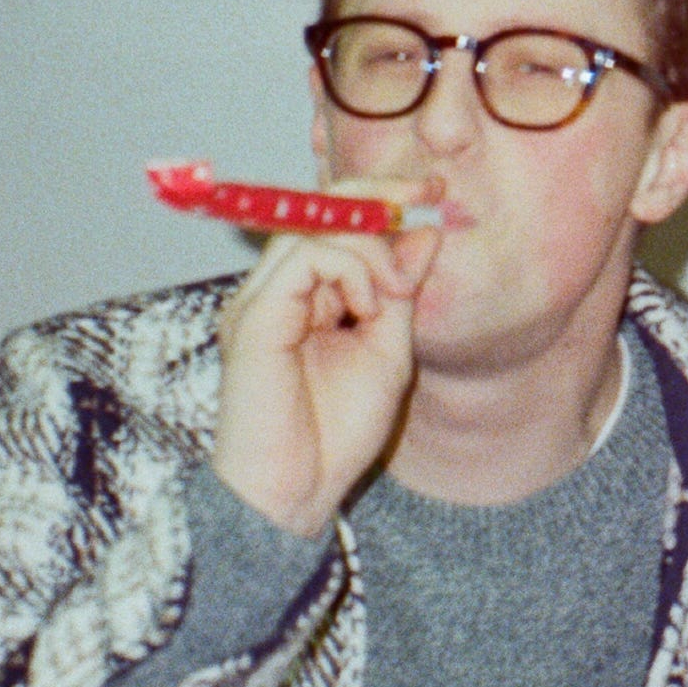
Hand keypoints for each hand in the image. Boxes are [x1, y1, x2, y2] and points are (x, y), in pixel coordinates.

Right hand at [209, 177, 443, 539]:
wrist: (295, 493)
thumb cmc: (335, 433)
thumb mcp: (389, 350)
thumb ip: (399, 292)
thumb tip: (422, 232)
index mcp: (303, 296)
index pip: (334, 222)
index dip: (382, 198)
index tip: (434, 193)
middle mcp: (275, 291)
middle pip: (318, 209)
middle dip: (377, 194)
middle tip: (427, 195)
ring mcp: (259, 300)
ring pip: (313, 227)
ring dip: (369, 246)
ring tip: (394, 292)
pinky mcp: (253, 316)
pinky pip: (304, 258)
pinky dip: (349, 268)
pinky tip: (366, 305)